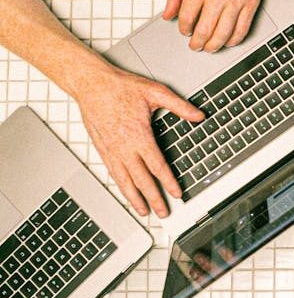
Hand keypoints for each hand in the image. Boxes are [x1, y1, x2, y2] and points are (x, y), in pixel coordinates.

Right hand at [75, 63, 203, 217]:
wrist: (91, 84)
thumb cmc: (120, 87)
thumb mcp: (155, 92)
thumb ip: (179, 106)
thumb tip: (199, 115)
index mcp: (139, 136)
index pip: (157, 166)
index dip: (168, 182)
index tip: (177, 194)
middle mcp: (124, 147)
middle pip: (141, 180)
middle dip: (154, 198)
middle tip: (163, 212)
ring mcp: (111, 150)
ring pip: (125, 181)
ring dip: (135, 198)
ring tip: (143, 211)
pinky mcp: (102, 149)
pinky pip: (113, 173)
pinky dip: (121, 186)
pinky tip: (126, 192)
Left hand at [163, 0, 270, 52]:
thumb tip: (168, 15)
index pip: (186, 18)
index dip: (184, 29)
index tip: (185, 31)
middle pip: (204, 31)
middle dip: (197, 43)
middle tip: (195, 46)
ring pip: (223, 35)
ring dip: (214, 46)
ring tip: (209, 47)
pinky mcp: (251, 2)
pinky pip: (242, 29)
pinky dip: (234, 40)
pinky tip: (228, 41)